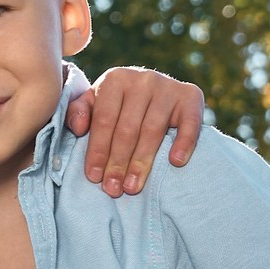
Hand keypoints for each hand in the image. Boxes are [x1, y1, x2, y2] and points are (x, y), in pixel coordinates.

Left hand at [67, 67, 204, 195]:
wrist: (154, 88)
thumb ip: (78, 112)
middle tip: (113, 189)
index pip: (104, 120)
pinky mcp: (192, 96)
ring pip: (153, 131)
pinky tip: (176, 162)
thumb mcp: (94, 102)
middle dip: (118, 162)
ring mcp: (169, 87)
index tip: (94, 177)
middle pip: (128, 129)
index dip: (97, 150)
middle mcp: (143, 79)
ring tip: (132, 187)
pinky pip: (189, 123)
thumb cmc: (118, 103)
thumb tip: (78, 128)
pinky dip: (184, 143)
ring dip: (142, 162)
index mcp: (116, 79)